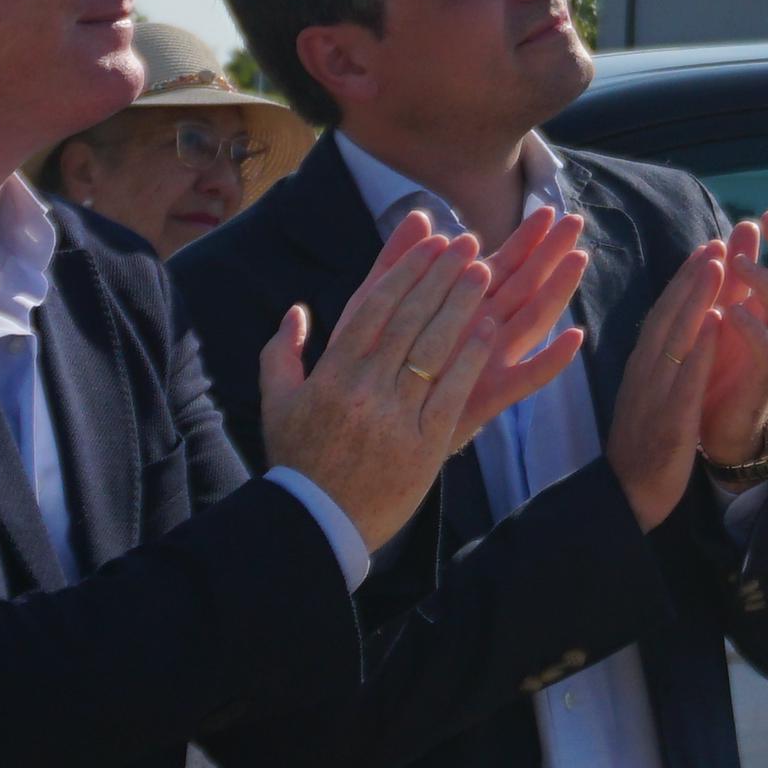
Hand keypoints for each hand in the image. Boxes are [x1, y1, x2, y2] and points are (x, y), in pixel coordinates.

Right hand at [263, 208, 593, 554]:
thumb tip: (296, 311)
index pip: (372, 309)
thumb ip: (282, 354)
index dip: (404, 272)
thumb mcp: (278, 404)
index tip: (429, 244)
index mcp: (331, 375)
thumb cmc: (299, 461)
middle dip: (439, 276)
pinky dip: (471, 357)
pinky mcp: (423, 442)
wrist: (318, 523)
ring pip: (432, 348)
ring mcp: (395, 415)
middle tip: (466, 244)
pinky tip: (489, 328)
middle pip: (408, 319)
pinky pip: (451, 390)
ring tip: (483, 272)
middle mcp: (364, 389)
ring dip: (460, 305)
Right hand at [608, 237, 731, 528]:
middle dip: (694, 275)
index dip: (685, 281)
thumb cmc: (643, 444)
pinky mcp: (669, 418)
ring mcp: (655, 393)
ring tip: (718, 261)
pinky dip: (700, 346)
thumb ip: (661, 363)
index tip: (707, 249)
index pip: (664, 314)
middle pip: (669, 314)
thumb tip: (679, 331)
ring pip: (676, 336)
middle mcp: (645, 372)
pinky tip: (716, 320)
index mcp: (642, 367)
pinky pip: (686, 377)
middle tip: (718, 238)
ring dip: (697, 296)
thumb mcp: (650, 395)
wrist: (626, 496)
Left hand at [696, 205, 767, 466]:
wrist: (722, 429)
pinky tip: (733, 311)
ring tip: (740, 261)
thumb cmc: (726, 366)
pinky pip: (765, 350)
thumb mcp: (732, 310)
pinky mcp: (762, 380)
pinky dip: (751, 328)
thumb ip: (739, 273)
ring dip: (764, 281)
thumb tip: (744, 225)